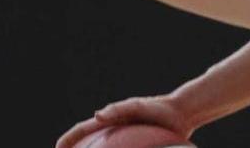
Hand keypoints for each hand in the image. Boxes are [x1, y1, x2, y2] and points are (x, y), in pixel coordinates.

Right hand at [56, 95, 190, 147]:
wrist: (181, 114)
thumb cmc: (157, 107)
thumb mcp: (137, 106)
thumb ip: (117, 109)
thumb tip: (96, 115)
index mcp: (110, 119)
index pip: (83, 130)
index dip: (68, 139)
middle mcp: (114, 130)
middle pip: (89, 142)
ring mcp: (125, 140)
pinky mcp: (137, 147)